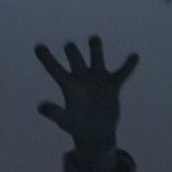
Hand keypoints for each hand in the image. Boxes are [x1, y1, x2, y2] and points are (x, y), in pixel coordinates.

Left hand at [35, 36, 137, 163]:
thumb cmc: (77, 127)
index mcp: (68, 86)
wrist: (95, 133)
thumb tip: (40, 107)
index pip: (54, 69)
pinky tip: (134, 56)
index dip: (46, 58)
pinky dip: (128, 65)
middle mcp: (81, 79)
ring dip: (95, 49)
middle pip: (75, 60)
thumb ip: (53, 112)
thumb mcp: (64, 120)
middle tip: (68, 46)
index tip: (38, 46)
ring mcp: (97, 80)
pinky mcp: (113, 85)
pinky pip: (122, 72)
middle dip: (72, 52)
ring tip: (93, 38)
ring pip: (97, 59)